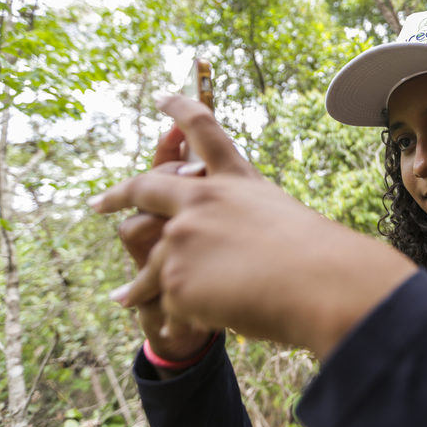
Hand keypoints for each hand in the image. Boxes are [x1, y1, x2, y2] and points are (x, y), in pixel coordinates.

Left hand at [92, 95, 415, 359]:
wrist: (325, 284)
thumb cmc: (324, 259)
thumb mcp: (286, 222)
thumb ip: (247, 225)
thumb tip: (228, 248)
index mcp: (237, 180)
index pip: (204, 131)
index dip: (182, 109)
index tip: (164, 98)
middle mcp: (202, 200)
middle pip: (147, 188)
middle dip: (118, 195)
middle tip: (101, 203)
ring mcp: (183, 236)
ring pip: (148, 261)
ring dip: (137, 285)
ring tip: (123, 299)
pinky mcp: (176, 277)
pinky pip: (167, 303)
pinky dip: (177, 319)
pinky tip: (180, 329)